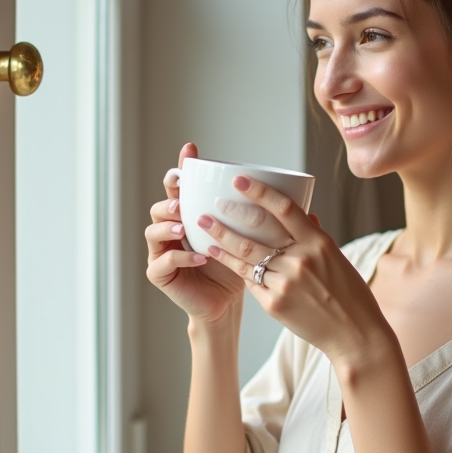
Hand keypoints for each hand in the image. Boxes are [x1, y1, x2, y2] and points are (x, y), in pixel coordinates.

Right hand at [145, 143, 245, 323]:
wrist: (225, 303)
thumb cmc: (236, 268)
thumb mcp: (248, 238)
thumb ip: (258, 216)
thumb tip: (297, 198)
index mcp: (189, 215)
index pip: (181, 186)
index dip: (183, 167)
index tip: (191, 149)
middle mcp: (170, 229)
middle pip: (161, 205)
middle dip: (169, 198)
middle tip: (182, 199)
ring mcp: (161, 251)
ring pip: (153, 230)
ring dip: (168, 226)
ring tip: (184, 226)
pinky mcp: (159, 274)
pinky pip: (162, 262)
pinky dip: (180, 257)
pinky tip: (199, 256)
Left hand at [197, 175, 396, 365]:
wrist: (354, 334)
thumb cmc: (350, 295)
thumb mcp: (337, 259)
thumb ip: (316, 237)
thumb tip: (304, 215)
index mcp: (319, 243)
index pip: (285, 209)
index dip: (259, 192)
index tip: (239, 180)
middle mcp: (301, 260)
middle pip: (256, 232)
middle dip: (228, 216)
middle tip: (209, 205)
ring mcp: (286, 283)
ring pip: (246, 256)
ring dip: (221, 240)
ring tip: (203, 227)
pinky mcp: (274, 304)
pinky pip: (250, 280)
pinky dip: (233, 266)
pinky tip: (217, 255)